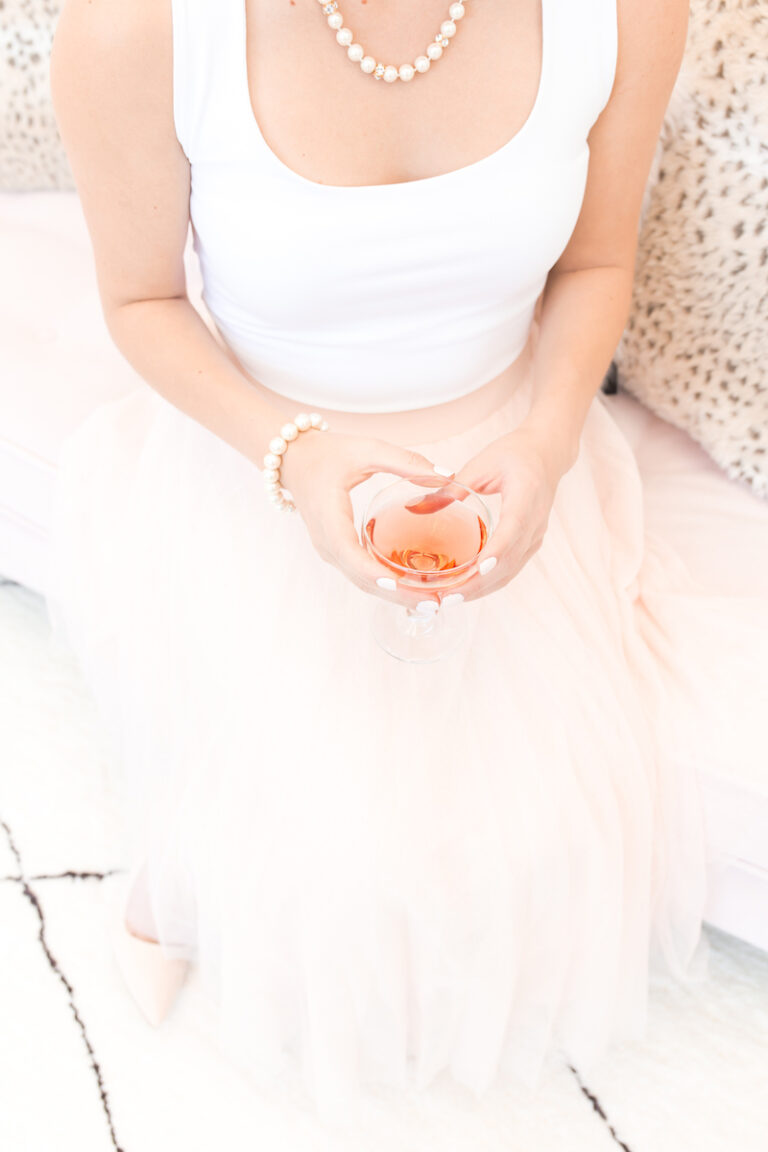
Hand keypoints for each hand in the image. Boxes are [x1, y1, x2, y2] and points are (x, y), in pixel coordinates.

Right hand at [277, 427, 452, 607]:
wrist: (293, 460)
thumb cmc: (326, 453)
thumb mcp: (366, 450)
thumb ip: (405, 461)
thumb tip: (447, 474)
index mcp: (330, 520)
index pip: (352, 556)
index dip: (376, 573)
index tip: (403, 585)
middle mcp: (327, 543)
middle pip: (362, 579)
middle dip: (396, 595)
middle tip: (433, 602)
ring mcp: (330, 550)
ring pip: (362, 582)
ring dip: (394, 595)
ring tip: (429, 600)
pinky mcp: (336, 551)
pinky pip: (361, 574)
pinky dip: (385, 584)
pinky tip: (412, 587)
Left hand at [436, 425, 574, 603]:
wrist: (548, 453)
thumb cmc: (516, 452)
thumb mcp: (482, 463)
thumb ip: (454, 486)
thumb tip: (419, 505)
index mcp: (526, 496)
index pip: (513, 530)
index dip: (496, 552)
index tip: (478, 569)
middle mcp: (536, 521)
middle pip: (510, 561)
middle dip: (479, 583)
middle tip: (447, 597)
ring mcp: (536, 535)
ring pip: (511, 571)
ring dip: (482, 589)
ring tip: (450, 600)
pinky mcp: (531, 542)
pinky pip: (511, 568)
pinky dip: (489, 582)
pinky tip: (466, 589)